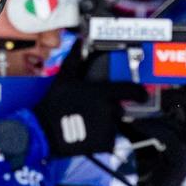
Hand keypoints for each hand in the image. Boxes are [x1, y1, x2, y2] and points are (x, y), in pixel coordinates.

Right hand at [33, 50, 147, 157]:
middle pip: (119, 109)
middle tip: (92, 112)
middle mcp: (109, 109)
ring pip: (113, 125)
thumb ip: (74, 59)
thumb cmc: (53, 104)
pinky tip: (86, 134)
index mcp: (102, 93)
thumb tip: (78, 41)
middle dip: (110, 110)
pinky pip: (109, 140)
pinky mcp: (104, 144)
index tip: (142, 95)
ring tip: (85, 124)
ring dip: (105, 125)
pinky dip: (101, 139)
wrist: (44, 131)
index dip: (139, 93)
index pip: (131, 91)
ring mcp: (108, 128)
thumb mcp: (63, 78)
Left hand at [121, 86, 185, 185]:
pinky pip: (167, 135)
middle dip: (171, 95)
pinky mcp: (185, 159)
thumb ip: (144, 115)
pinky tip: (133, 122)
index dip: (180, 89)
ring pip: (177, 118)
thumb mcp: (148, 132)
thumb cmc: (150, 161)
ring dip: (154, 110)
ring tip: (134, 106)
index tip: (159, 84)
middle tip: (149, 92)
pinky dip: (149, 126)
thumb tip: (127, 96)